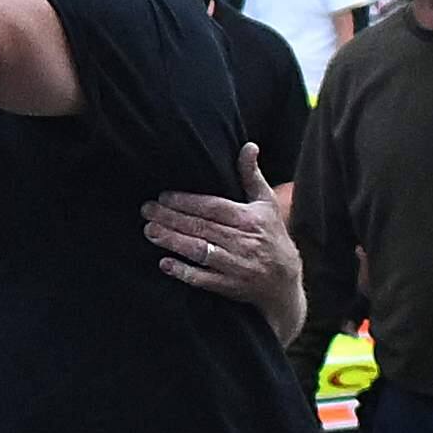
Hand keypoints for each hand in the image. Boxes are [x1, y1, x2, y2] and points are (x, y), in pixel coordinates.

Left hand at [143, 143, 300, 328]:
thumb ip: (252, 176)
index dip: (188, 202)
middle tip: (147, 210)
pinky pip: (203, 279)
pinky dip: (184, 272)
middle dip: (171, 218)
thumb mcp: (267, 204)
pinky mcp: (229, 286)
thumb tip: (249, 146)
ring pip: (199, 251)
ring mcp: (236, 266)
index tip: (164, 196)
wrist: (285, 284)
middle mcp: (242, 242)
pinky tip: (165, 263)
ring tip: (150, 231)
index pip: (213, 207)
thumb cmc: (274, 237)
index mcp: (250, 220)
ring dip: (172, 241)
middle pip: (201, 227)